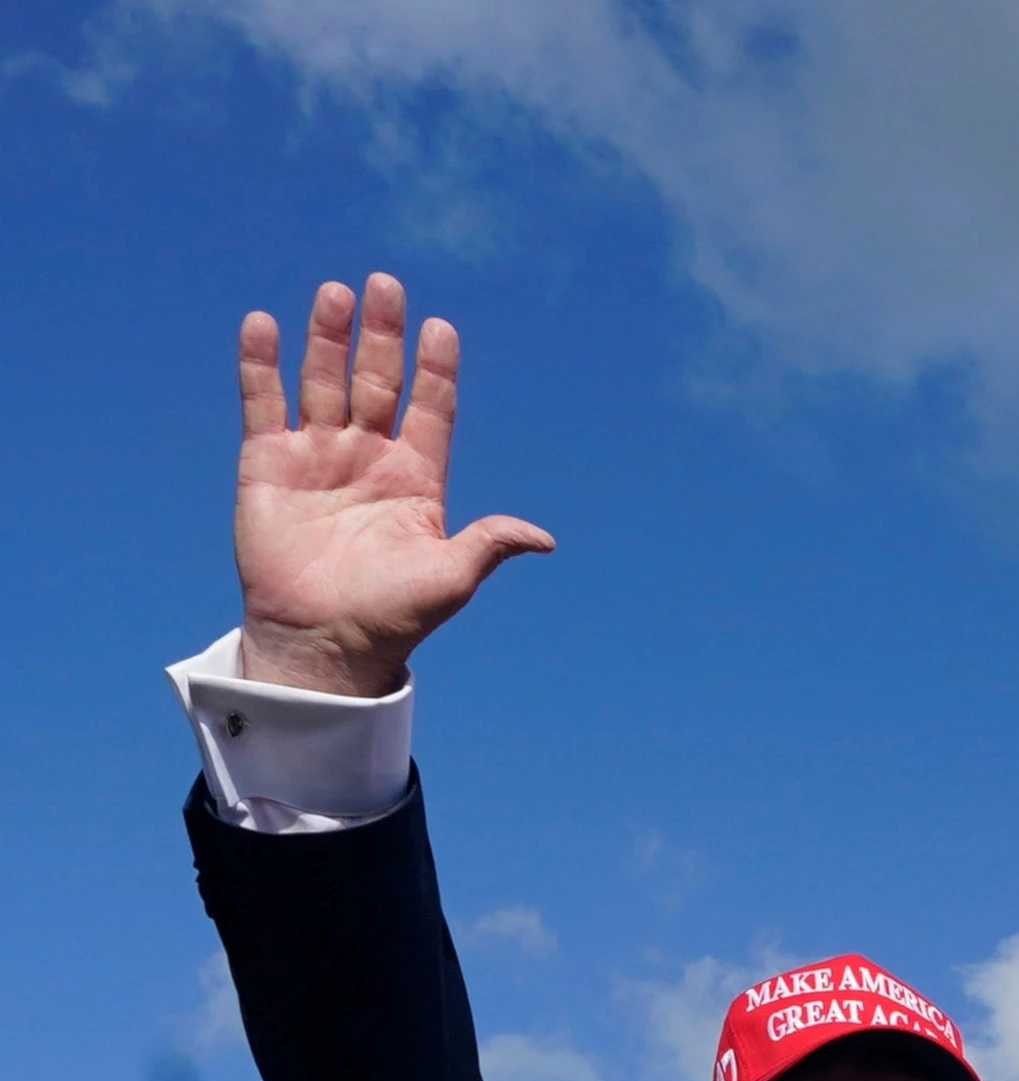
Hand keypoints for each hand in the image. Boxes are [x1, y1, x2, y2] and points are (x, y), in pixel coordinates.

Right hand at [231, 275, 554, 696]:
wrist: (325, 642)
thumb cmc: (393, 615)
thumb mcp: (450, 578)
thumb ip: (488, 544)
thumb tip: (543, 538)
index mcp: (416, 479)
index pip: (430, 408)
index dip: (435, 369)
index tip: (442, 329)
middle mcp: (368, 457)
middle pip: (377, 380)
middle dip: (382, 335)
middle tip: (386, 285)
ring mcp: (317, 455)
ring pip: (323, 380)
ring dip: (328, 337)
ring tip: (336, 293)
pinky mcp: (267, 462)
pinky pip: (263, 402)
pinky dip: (261, 364)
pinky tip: (263, 324)